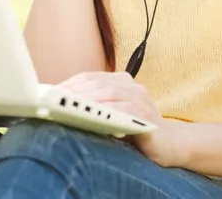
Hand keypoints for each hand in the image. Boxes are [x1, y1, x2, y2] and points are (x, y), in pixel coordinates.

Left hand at [57, 71, 188, 167]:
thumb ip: (95, 108)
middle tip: (54, 99)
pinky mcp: (146, 114)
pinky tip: (91, 115)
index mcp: (121, 82)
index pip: (90, 77)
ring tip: (67, 105)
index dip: (69, 83)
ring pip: (108, 92)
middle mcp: (131, 85)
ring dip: (86, 98)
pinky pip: (123, 108)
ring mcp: (140, 98)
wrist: (171, 144)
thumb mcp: (112, 116)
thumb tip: (62, 107)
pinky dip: (106, 110)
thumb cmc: (135, 130)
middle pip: (96, 82)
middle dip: (73, 90)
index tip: (50, 93)